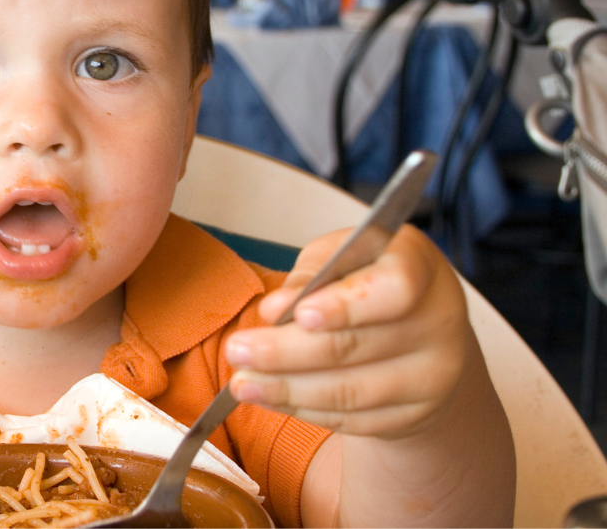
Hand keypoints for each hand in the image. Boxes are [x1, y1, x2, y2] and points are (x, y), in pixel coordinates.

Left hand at [224, 224, 471, 437]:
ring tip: (242, 383)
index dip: (346, 305)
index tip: (299, 313)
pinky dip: (302, 409)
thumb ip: (310, 277)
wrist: (418, 334)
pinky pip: (351, 419)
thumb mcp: (339, 258)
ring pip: (350, 391)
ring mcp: (433, 374)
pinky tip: (270, 397)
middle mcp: (438, 321)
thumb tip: (276, 310)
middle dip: (286, 352)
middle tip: (237, 350)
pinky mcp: (415, 414)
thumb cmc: (367, 282)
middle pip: (358, 345)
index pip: (394, 288)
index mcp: (419, 266)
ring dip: (286, 388)